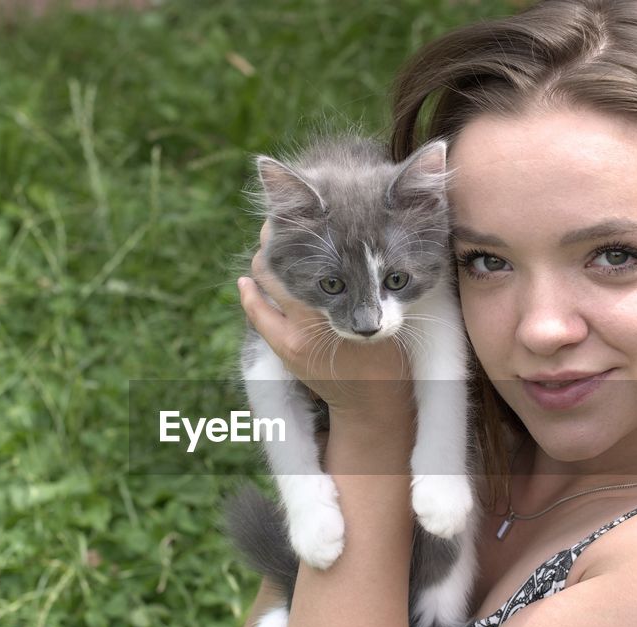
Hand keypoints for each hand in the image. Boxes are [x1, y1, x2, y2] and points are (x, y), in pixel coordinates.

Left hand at [237, 221, 413, 427]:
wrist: (373, 402)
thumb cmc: (390, 352)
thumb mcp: (387, 314)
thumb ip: (364, 281)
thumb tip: (345, 236)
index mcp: (334, 311)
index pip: (302, 260)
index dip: (293, 233)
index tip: (295, 213)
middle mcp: (306, 325)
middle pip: (275, 268)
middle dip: (274, 242)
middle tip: (278, 222)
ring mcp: (290, 340)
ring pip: (263, 288)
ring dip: (264, 265)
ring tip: (269, 247)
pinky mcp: (283, 352)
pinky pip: (257, 316)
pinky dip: (250, 296)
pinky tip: (246, 283)